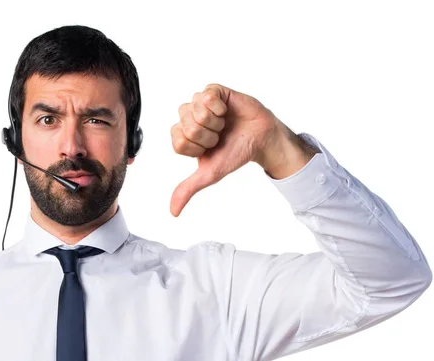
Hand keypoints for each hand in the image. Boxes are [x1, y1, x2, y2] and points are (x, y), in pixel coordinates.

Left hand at [169, 83, 284, 216]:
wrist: (261, 139)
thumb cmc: (235, 153)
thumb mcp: (210, 174)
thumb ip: (187, 189)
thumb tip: (173, 212)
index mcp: (183, 137)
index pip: (179, 141)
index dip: (198, 147)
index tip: (211, 148)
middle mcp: (188, 118)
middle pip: (186, 125)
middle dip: (208, 135)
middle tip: (220, 135)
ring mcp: (199, 103)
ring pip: (195, 110)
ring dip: (215, 121)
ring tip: (224, 124)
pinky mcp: (212, 91)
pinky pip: (206, 96)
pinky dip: (219, 107)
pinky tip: (226, 111)